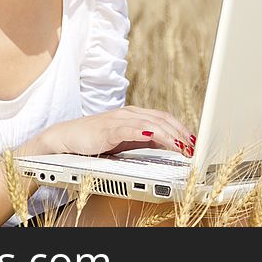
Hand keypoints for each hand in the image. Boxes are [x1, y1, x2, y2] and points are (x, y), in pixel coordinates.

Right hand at [39, 105, 196, 158]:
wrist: (68, 138)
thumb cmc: (96, 139)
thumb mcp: (126, 141)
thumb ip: (146, 141)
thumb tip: (169, 146)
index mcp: (136, 116)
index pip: (164, 118)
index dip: (181, 128)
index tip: (194, 141)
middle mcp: (129, 114)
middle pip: (161, 120)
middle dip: (179, 133)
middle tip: (192, 147)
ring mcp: (118, 120)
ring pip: (149, 124)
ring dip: (167, 135)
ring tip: (180, 145)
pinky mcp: (107, 129)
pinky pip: (128, 129)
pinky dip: (142, 132)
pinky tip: (152, 137)